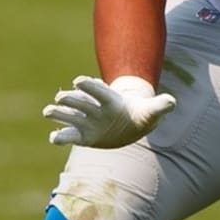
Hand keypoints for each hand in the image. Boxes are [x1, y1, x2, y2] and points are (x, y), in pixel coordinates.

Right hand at [43, 75, 176, 148]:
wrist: (131, 122)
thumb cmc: (141, 114)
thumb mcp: (151, 111)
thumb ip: (160, 106)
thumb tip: (172, 102)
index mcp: (111, 101)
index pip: (99, 92)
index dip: (90, 86)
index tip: (80, 80)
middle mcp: (96, 109)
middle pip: (81, 101)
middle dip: (71, 98)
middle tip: (61, 97)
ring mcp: (87, 121)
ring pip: (70, 115)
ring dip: (59, 113)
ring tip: (47, 111)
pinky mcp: (83, 135)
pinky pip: (69, 135)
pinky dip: (60, 136)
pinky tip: (53, 138)